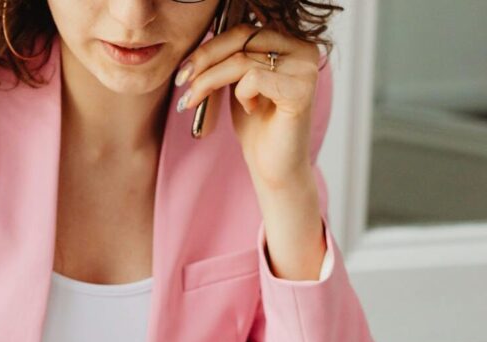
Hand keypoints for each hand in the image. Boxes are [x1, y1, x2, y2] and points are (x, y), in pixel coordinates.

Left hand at [174, 22, 323, 189]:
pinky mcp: (301, 89)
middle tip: (181, 82)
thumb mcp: (238, 84)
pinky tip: (249, 109)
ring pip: (241, 59)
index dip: (210, 47)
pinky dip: (241, 94)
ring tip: (194, 101)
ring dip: (209, 81)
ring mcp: (305, 68)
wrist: (274, 167)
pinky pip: (254, 78)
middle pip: (242, 37)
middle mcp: (303, 49)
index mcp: (290, 43)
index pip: (243, 30)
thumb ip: (230, 59)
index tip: (184, 69)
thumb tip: (199, 44)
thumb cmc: (257, 127)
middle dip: (204, 60)